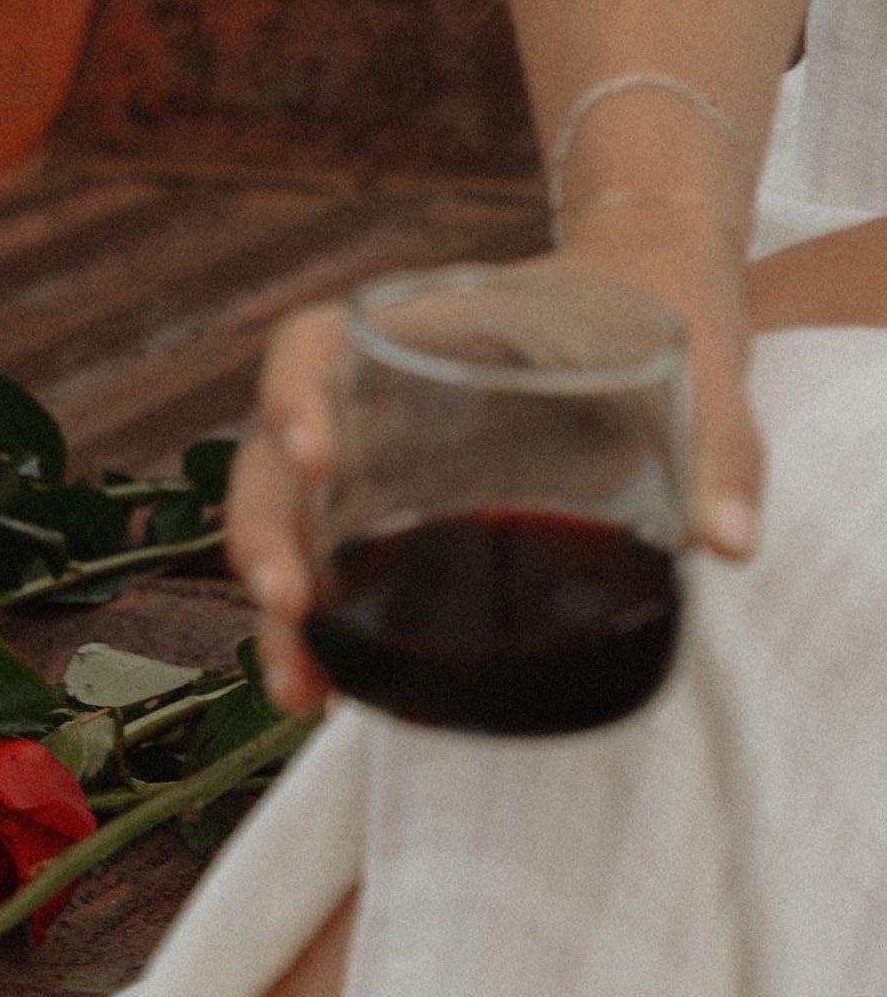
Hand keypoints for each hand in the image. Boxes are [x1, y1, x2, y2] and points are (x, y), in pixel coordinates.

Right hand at [226, 208, 761, 714]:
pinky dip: (325, 629)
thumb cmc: (654, 310)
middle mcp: (366, 392)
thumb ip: (716, 444)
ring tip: (305, 692)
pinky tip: (338, 694)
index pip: (312, 348)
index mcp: (412, 326)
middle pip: (273, 461)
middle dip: (267, 536)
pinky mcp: (392, 509)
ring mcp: (372, 455)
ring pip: (289, 525)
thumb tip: (728, 542)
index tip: (316, 456)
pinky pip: (333, 563)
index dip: (295, 398)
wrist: (645, 301)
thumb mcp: (692, 362)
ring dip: (281, 609)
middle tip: (289, 605)